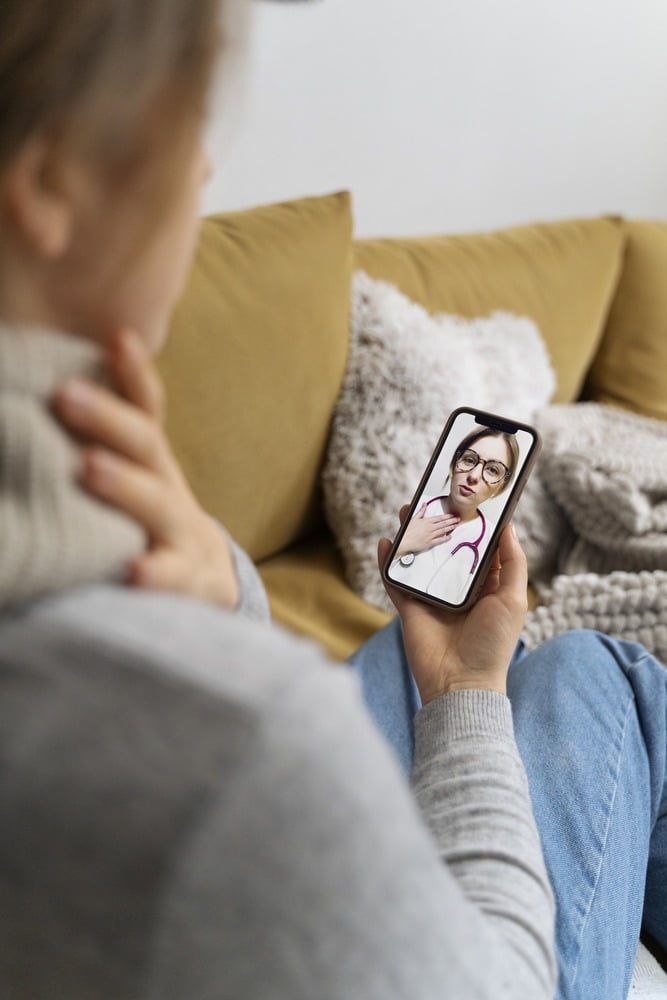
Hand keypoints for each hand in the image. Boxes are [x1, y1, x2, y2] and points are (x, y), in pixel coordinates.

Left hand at [53, 329, 240, 609]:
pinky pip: (170, 576)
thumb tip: (52, 391)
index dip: (134, 374)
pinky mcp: (184, 579)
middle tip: (66, 395)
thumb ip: (106, 440)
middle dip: (108, 419)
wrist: (205, 576)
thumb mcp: (137, 474)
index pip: (146, 409)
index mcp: (151, 460)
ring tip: (90, 466)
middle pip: (145, 446)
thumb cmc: (147, 518)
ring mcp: (179, 533)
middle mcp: (168, 487)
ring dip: (125, 484)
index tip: (117, 338)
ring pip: (156, 504)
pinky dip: (154, 573)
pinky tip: (134, 571)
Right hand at [379, 511, 526, 702]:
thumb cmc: (493, 643)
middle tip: (433, 498)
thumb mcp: (514, 599)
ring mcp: (432, 596)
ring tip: (409, 511)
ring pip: (420, 558)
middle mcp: (458, 587)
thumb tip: (508, 526)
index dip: (474, 523)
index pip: (479, 546)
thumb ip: (512, 562)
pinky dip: (388, 562)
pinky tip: (386, 542)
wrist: (461, 682)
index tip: (468, 497)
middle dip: (439, 523)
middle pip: (446, 547)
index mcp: (486, 584)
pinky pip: (396, 581)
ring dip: (413, 534)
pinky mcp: (410, 608)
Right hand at [395, 501, 458, 557]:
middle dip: (452, 521)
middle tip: (458, 520)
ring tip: (456, 525)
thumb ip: (421, 511)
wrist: (404, 540)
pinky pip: (440, 540)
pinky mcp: (430, 543)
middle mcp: (430, 528)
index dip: (447, 516)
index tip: (452, 515)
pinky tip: (450, 536)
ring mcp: (430, 536)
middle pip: (443, 524)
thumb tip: (425, 504)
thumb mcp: (414, 518)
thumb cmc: (408, 531)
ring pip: (443, 531)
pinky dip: (445, 538)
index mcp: (426, 521)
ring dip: (450, 528)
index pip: (439, 518)